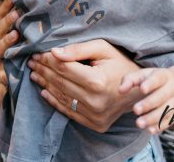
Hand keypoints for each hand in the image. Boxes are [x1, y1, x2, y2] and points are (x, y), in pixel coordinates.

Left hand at [0, 0, 19, 85]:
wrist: (6, 68)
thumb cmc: (10, 73)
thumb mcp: (6, 77)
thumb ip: (5, 77)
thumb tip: (3, 77)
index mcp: (0, 53)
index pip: (2, 46)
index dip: (7, 40)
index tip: (15, 34)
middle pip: (1, 31)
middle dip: (8, 23)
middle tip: (15, 15)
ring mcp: (1, 32)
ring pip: (2, 20)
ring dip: (8, 11)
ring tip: (15, 2)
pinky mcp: (4, 24)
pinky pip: (3, 13)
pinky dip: (6, 5)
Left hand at [28, 40, 142, 132]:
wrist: (141, 90)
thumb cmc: (120, 63)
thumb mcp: (103, 48)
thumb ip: (78, 49)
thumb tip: (53, 52)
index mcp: (98, 81)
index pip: (63, 68)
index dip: (47, 60)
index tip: (37, 53)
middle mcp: (96, 101)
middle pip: (60, 83)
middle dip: (43, 70)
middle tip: (32, 62)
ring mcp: (96, 115)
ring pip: (61, 97)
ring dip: (45, 85)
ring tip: (35, 74)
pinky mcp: (96, 124)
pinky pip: (69, 112)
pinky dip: (54, 101)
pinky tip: (44, 91)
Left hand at [120, 68, 173, 133]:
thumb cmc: (155, 79)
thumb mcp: (144, 75)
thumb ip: (130, 80)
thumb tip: (120, 90)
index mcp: (163, 75)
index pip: (157, 78)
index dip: (150, 84)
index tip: (142, 89)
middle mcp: (173, 88)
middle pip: (161, 96)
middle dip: (148, 104)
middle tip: (135, 110)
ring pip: (166, 111)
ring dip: (152, 118)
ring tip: (139, 123)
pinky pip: (170, 121)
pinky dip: (160, 126)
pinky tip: (149, 130)